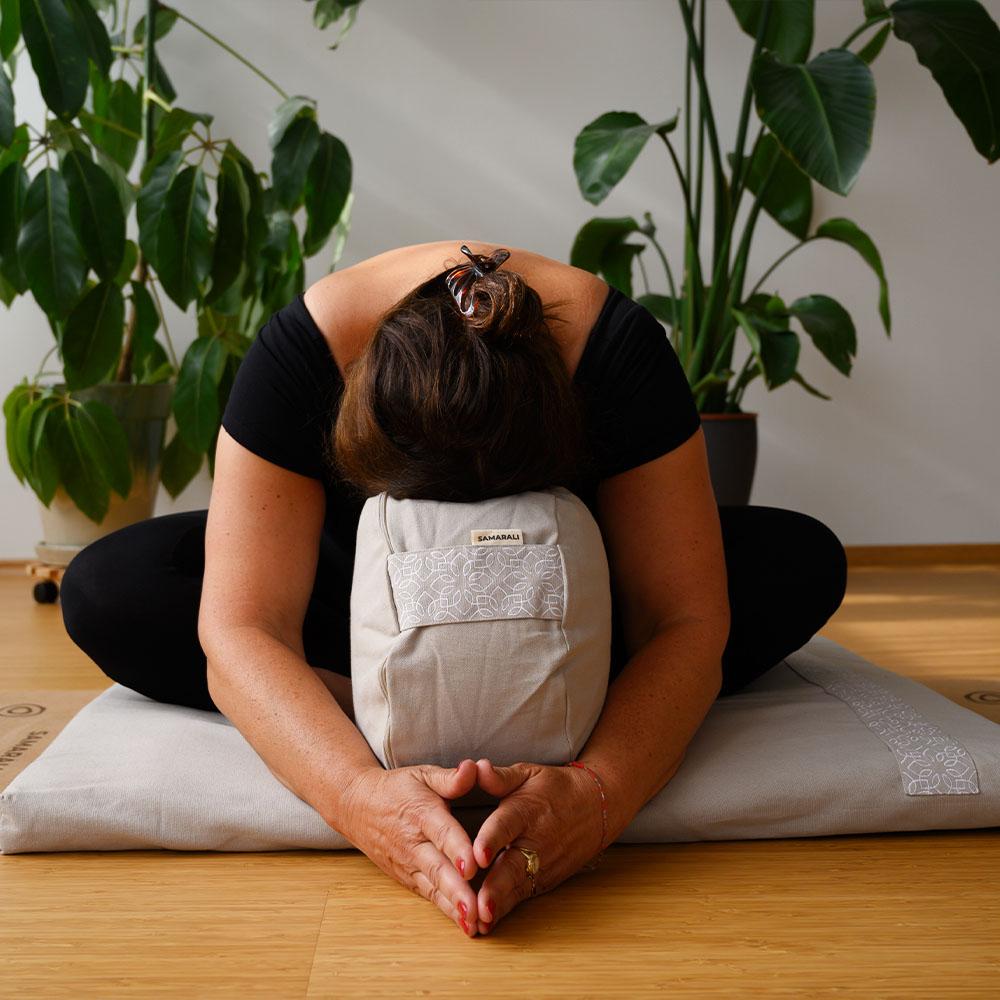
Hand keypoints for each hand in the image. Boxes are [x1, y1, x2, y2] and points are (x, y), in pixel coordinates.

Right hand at [338, 758, 483, 936]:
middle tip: (475, 909)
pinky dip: (444, 910)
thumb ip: (450, 777)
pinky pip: (428, 894)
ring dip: (452, 907)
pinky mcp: (406, 877)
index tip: (472, 866)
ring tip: (472, 925)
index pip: (441, 832)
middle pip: (437, 868)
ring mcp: (408, 863)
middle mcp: (414, 843)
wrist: (357, 806)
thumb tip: (474, 768)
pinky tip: (463, 924)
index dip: (457, 849)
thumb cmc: (398, 788)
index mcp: (421, 813)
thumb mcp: (422, 774)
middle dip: (457, 891)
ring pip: (432, 887)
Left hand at [468, 758, 605, 934]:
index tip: (477, 855)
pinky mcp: (546, 880)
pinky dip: (507, 910)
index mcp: (527, 809)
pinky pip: (524, 896)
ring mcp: (543, 864)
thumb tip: (475, 767)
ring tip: (479, 923)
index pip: (507, 825)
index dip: (492, 840)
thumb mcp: (528, 774)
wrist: (596, 807)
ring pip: (518, 888)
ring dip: (499, 906)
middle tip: (478, 906)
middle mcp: (535, 840)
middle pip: (513, 866)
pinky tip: (488, 923)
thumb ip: (499, 776)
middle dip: (496, 887)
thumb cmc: (555, 788)